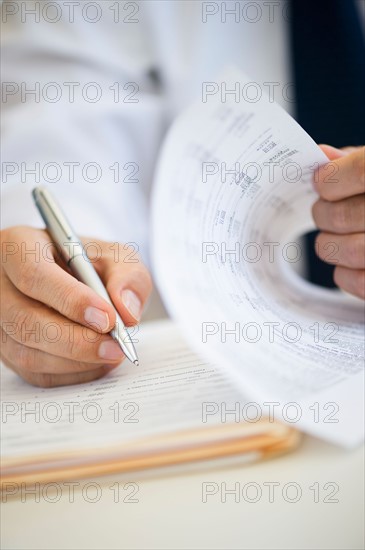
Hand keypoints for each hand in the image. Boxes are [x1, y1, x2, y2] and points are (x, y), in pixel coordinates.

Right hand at [0, 226, 151, 386]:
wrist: (71, 279)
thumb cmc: (88, 263)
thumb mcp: (113, 255)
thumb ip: (127, 275)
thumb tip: (126, 311)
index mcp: (18, 247)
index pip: (34, 275)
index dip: (71, 300)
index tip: (107, 319)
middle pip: (25, 321)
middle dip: (75, 341)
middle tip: (115, 347)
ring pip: (26, 352)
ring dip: (75, 361)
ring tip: (112, 353)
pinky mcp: (6, 349)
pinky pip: (33, 372)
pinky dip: (70, 373)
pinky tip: (97, 362)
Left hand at [312, 145, 364, 298]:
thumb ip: (359, 161)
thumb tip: (323, 156)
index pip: (361, 171)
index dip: (332, 178)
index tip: (322, 182)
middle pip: (342, 215)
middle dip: (323, 213)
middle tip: (324, 211)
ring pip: (346, 251)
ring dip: (330, 244)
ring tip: (334, 237)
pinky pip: (358, 282)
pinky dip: (344, 273)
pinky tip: (351, 262)